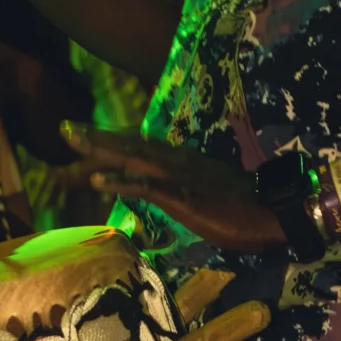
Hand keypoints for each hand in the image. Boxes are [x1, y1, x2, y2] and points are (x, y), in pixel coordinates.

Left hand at [62, 121, 282, 252]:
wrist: (273, 212)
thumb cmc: (243, 209)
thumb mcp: (204, 196)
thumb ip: (180, 191)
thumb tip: (159, 192)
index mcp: (182, 162)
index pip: (141, 147)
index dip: (112, 140)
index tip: (86, 134)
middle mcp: (177, 162)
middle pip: (130, 145)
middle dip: (97, 137)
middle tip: (66, 127)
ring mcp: (179, 176)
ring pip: (133, 157)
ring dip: (101, 149)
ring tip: (72, 141)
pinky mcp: (183, 195)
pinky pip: (147, 187)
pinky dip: (121, 181)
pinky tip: (99, 180)